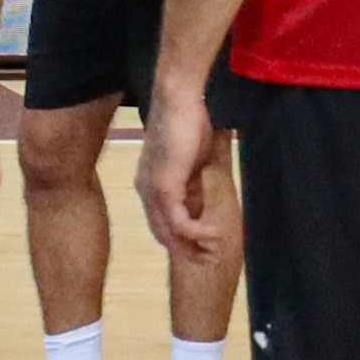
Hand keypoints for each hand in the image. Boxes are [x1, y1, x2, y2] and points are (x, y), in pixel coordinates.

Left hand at [142, 76, 228, 263]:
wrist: (179, 100)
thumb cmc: (188, 123)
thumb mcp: (192, 162)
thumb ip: (194, 183)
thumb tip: (202, 200)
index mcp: (149, 183)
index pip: (161, 222)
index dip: (181, 239)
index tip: (203, 248)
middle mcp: (145, 190)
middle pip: (162, 233)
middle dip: (185, 251)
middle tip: (210, 259)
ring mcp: (152, 189)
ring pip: (168, 232)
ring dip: (192, 247)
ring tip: (214, 252)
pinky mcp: (164, 186)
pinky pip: (177, 221)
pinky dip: (195, 233)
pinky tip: (213, 235)